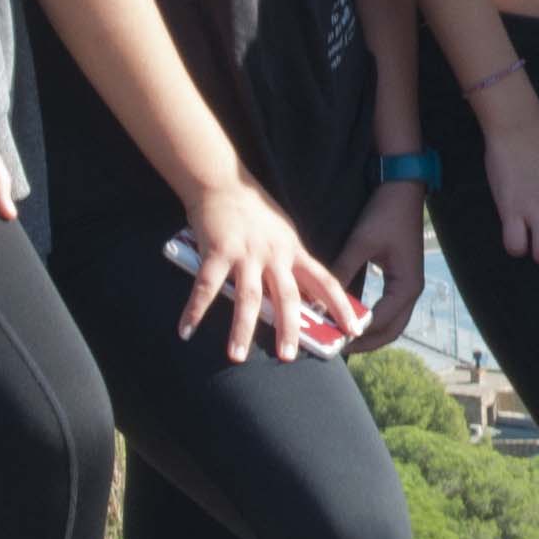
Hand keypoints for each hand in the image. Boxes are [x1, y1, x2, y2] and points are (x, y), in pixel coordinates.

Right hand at [176, 173, 358, 361]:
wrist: (222, 181)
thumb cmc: (254, 211)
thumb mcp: (283, 235)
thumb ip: (292, 264)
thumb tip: (307, 299)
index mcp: (293, 251)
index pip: (325, 281)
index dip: (340, 306)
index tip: (353, 330)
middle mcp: (273, 254)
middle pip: (287, 295)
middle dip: (289, 328)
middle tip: (288, 357)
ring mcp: (245, 253)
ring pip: (247, 296)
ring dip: (242, 328)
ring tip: (237, 356)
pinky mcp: (217, 250)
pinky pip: (206, 286)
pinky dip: (195, 310)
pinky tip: (186, 331)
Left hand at [331, 182, 427, 354]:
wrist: (403, 189)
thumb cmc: (384, 214)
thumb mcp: (361, 243)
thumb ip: (341, 273)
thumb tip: (319, 300)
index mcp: (406, 286)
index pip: (381, 323)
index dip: (357, 336)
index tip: (333, 343)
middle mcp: (411, 291)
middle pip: (391, 331)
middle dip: (365, 344)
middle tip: (337, 349)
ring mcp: (407, 286)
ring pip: (391, 323)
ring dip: (369, 334)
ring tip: (342, 338)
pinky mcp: (400, 279)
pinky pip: (388, 309)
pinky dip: (372, 319)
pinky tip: (351, 318)